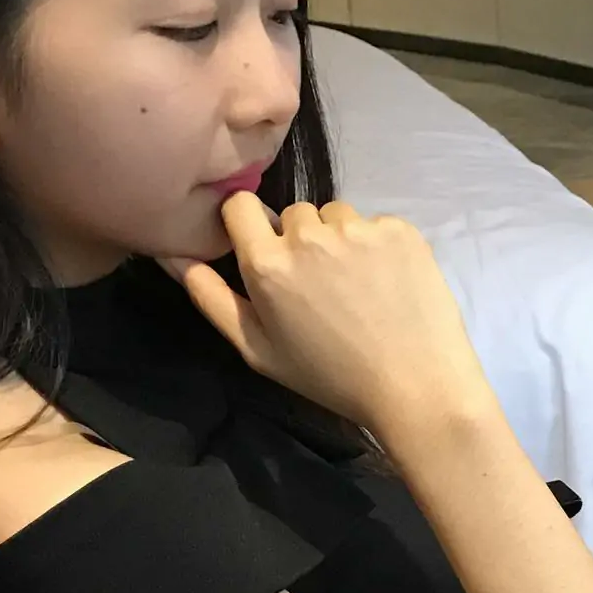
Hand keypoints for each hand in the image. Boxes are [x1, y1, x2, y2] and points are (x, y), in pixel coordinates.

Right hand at [165, 195, 491, 434]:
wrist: (417, 386)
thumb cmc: (330, 377)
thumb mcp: (258, 350)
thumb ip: (212, 299)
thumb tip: (175, 257)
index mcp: (267, 264)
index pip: (240, 206)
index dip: (249, 224)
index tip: (264, 248)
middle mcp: (309, 235)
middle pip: (293, 214)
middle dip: (300, 241)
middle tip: (320, 287)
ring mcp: (360, 229)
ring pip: (336, 216)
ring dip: (339, 240)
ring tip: (357, 287)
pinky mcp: (401, 230)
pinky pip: (377, 223)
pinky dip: (379, 245)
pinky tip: (388, 284)